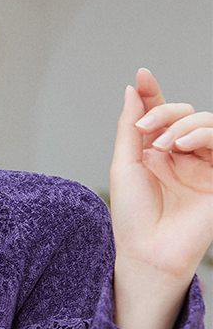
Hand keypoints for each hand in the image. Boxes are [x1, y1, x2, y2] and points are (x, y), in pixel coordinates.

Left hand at [109, 67, 212, 328]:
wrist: (147, 253)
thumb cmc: (133, 218)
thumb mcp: (124, 166)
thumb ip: (130, 128)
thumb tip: (133, 90)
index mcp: (156, 153)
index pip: (160, 114)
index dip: (153, 93)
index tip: (142, 75)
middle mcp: (181, 156)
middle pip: (184, 113)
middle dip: (164, 112)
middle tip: (146, 131)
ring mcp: (202, 165)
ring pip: (205, 123)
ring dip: (183, 125)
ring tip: (165, 146)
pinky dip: (202, 135)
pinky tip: (182, 145)